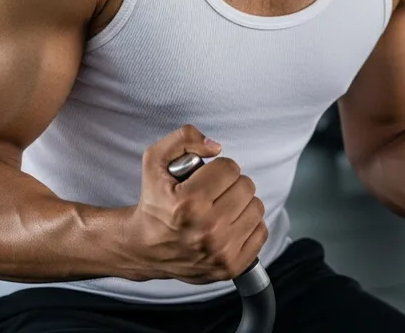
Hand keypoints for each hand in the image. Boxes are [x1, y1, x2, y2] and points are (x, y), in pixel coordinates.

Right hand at [121, 125, 267, 283]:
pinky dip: (249, 226)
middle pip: (246, 187)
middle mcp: (207, 229)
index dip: (219, 168)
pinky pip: (261, 232)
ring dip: (241, 204)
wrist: (144, 248)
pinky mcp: (231, 267)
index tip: (207, 178)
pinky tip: (230, 225)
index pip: (230, 168)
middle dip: (232, 184)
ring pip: (256, 208)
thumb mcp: (155, 160)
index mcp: (189, 203)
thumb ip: (183, 138)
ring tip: (222, 208)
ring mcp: (221, 251)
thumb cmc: (153, 202)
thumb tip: (216, 146)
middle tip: (215, 192)